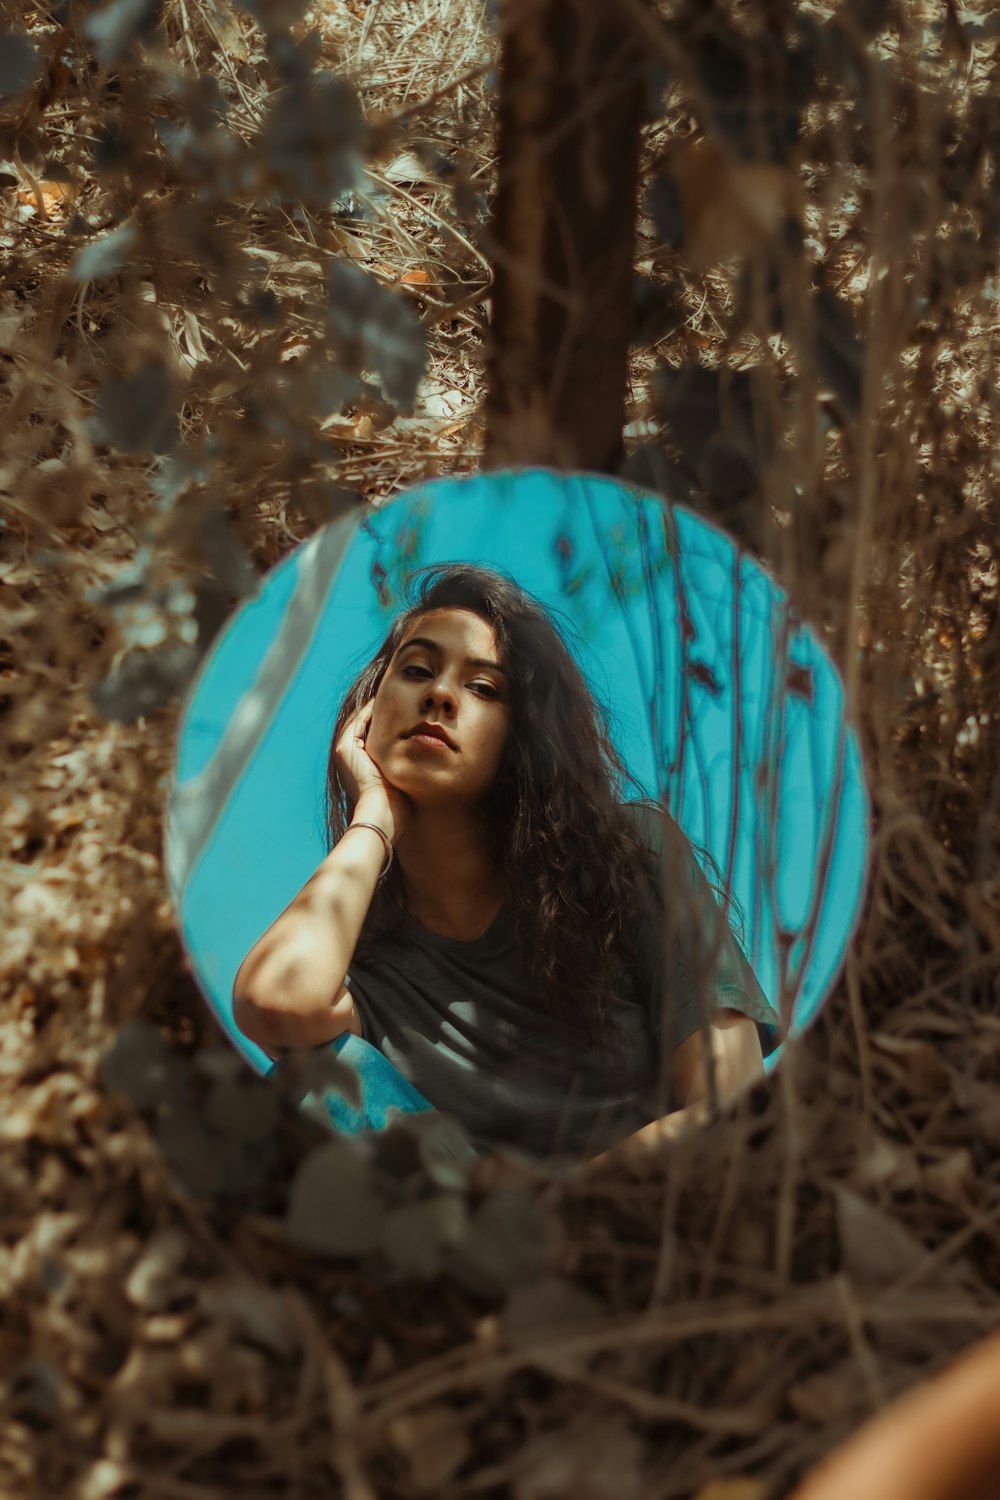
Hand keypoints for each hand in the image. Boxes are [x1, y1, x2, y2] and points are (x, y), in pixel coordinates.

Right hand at [335, 701, 411, 843]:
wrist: (381, 815)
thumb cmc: (397, 807)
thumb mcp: (401, 784)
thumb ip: (406, 771)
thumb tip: (425, 764)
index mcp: (358, 767)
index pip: (371, 737)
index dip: (386, 724)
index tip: (404, 712)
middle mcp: (348, 759)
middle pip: (363, 727)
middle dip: (379, 712)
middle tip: (395, 697)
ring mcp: (344, 752)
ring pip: (360, 721)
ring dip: (374, 707)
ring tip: (390, 694)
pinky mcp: (346, 748)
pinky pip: (359, 720)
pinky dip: (370, 709)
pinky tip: (385, 700)